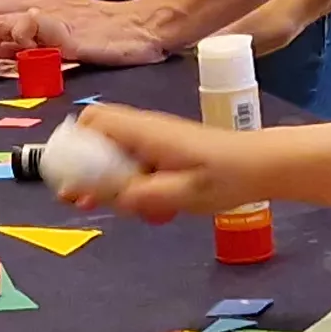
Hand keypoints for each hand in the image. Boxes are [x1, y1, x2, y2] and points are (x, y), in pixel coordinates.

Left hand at [0, 0, 174, 68]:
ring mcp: (50, 13)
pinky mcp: (66, 29)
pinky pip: (31, 26)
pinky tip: (11, 52)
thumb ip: (26, 42)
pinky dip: (15, 36)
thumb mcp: (56, 37)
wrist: (143, 25)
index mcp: (32, 1)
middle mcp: (36, 1)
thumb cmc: (104, 32)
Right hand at [52, 103, 251, 221]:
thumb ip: (139, 195)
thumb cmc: (225, 177)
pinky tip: (152, 208)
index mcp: (144, 132)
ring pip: (116, 156)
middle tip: (83, 202)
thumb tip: (101, 196)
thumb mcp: (180, 194)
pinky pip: (136, 164)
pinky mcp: (167, 152)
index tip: (68, 177)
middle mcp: (145, 130)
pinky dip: (134, 184)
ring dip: (112, 183)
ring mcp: (156, 140)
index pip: (92, 121)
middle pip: (97, 140)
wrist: (262, 166)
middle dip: (87, 171)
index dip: (72, 145)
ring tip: (125, 210)